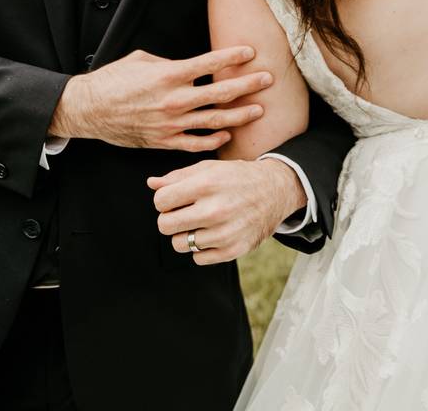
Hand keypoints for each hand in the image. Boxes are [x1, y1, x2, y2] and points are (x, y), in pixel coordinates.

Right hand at [48, 47, 271, 150]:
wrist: (88, 109)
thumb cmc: (112, 81)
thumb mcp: (139, 60)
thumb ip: (168, 62)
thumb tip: (188, 66)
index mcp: (168, 74)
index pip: (210, 63)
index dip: (233, 57)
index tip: (251, 52)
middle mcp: (174, 99)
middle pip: (221, 93)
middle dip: (248, 85)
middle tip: (268, 79)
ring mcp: (171, 123)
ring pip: (215, 121)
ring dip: (240, 115)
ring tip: (259, 110)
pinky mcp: (164, 141)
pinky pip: (196, 144)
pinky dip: (214, 141)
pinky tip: (228, 135)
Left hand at [149, 158, 306, 264]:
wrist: (275, 191)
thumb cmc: (237, 177)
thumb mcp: (209, 168)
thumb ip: (177, 176)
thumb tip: (152, 184)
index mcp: (206, 185)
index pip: (160, 201)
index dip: (164, 200)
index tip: (175, 199)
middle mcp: (215, 210)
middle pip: (165, 225)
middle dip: (169, 219)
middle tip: (183, 213)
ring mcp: (224, 233)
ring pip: (179, 244)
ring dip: (185, 234)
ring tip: (199, 223)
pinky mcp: (233, 250)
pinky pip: (198, 258)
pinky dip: (201, 248)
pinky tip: (213, 233)